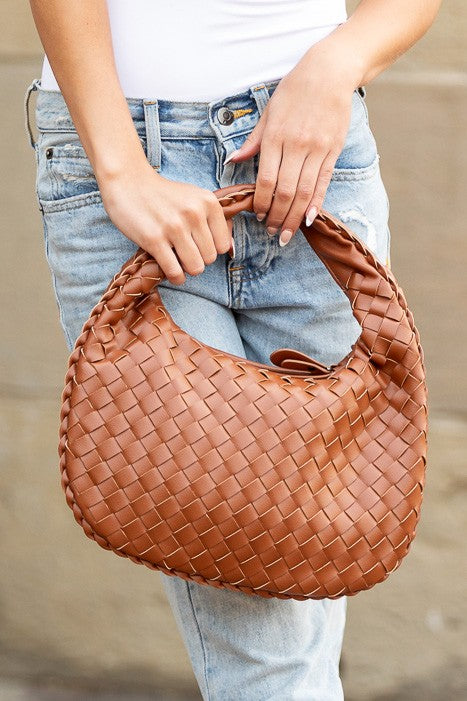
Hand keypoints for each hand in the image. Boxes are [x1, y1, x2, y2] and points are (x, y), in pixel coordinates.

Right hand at [97, 157, 233, 285]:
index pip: (223, 244)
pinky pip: (174, 271)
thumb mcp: (194, 197)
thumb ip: (212, 219)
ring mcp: (174, 227)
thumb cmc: (163, 194)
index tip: (198, 244)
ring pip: (196, 268)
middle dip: (198, 259)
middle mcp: (193, 214)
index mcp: (207, 202)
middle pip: (210, 258)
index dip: (211, 248)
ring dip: (187, 269)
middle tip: (184, 252)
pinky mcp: (154, 240)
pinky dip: (175, 277)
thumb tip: (230, 249)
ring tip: (178, 261)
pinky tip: (171, 271)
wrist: (128, 181)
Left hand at [225, 46, 358, 245]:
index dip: (261, 202)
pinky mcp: (333, 150)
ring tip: (286, 233)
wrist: (329, 72)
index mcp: (275, 137)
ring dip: (293, 217)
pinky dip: (316, 204)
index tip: (257, 216)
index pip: (265, 179)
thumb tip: (233, 160)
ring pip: (305, 192)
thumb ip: (253, 141)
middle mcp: (296, 146)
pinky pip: (323, 183)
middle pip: (285, 191)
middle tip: (271, 232)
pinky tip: (308, 219)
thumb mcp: (268, 112)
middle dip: (276, 216)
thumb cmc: (294, 91)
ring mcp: (317, 149)